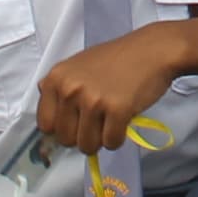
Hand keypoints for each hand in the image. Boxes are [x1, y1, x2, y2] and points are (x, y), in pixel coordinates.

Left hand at [36, 23, 183, 152]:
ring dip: (101, 139)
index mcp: (56, 78)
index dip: (62, 128)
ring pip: (87, 146)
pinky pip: (111, 143)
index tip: (75, 123)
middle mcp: (70, 89)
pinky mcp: (117, 110)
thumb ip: (59, 88)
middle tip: (98, 120)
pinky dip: (118, 138)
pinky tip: (123, 120)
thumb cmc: (117, 59)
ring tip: (111, 119)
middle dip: (82, 136)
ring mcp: (93, 100)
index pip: (45, 125)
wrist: (152, 50)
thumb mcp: (78, 65)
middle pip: (65, 140)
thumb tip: (45, 119)